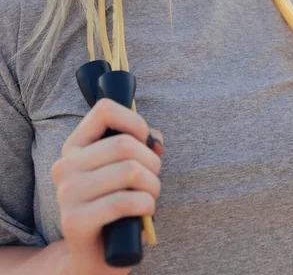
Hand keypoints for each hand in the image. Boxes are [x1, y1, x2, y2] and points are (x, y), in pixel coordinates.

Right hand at [51, 98, 162, 274]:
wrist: (94, 256)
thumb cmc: (114, 204)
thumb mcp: (124, 168)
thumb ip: (140, 144)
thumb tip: (155, 139)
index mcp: (74, 146)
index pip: (104, 110)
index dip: (134, 121)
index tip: (145, 141)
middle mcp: (65, 166)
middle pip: (124, 144)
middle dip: (152, 161)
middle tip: (153, 178)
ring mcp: (67, 194)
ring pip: (129, 171)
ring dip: (152, 185)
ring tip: (150, 196)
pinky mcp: (75, 221)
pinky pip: (124, 201)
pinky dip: (146, 204)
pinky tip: (145, 210)